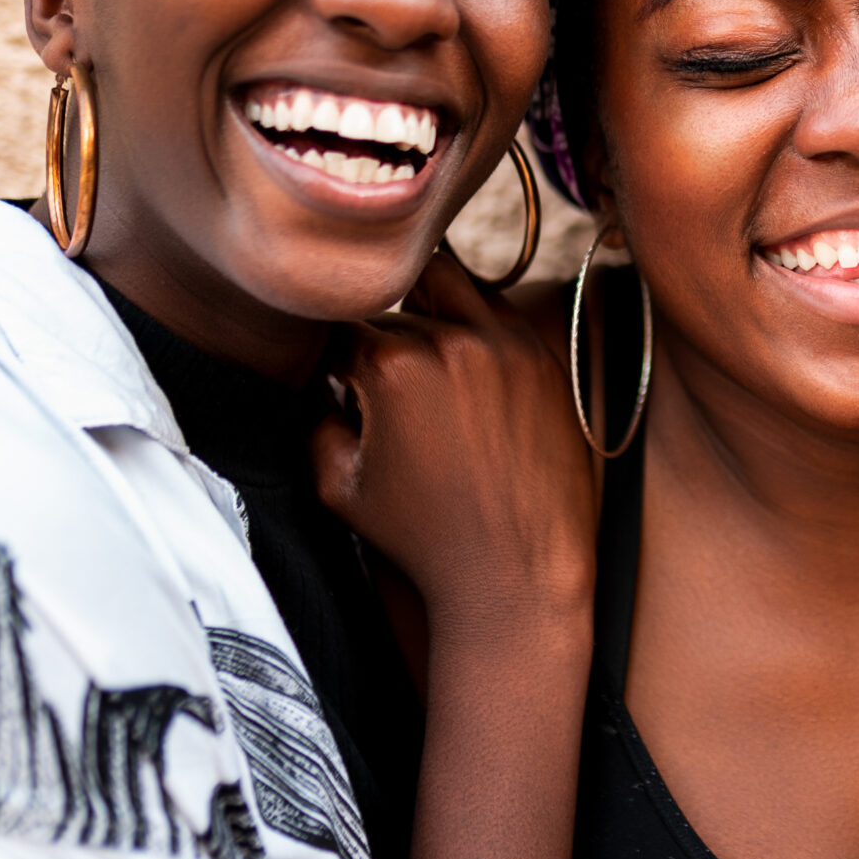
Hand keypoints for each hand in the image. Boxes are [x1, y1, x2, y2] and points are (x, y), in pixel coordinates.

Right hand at [314, 249, 595, 648]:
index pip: (340, 329)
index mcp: (393, 367)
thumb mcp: (338, 487)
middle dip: (377, 337)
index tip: (335, 381)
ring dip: (425, 307)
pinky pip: (498, 313)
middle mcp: (453, 342)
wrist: (517, 572)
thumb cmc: (424, 538)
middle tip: (378, 376)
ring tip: (418, 351)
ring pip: (448, 286)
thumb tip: (320, 385)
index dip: (330, 356)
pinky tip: (463, 362)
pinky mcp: (544, 359)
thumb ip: (314, 422)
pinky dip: (474, 325)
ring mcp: (507, 345)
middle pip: (393, 308)